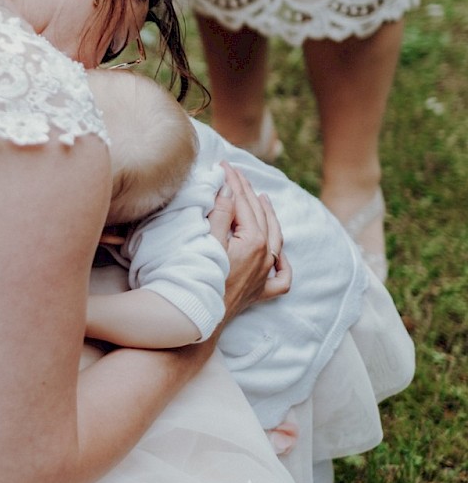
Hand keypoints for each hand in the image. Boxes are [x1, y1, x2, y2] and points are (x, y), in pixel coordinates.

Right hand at [208, 162, 290, 324]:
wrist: (198, 315)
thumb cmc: (199, 277)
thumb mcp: (207, 240)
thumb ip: (221, 214)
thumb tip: (229, 190)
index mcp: (254, 241)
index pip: (245, 203)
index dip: (234, 182)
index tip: (224, 166)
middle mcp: (266, 256)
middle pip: (260, 215)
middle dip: (248, 191)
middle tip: (236, 174)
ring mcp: (265, 275)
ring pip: (276, 239)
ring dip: (268, 215)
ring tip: (262, 197)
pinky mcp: (260, 291)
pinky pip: (280, 276)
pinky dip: (283, 262)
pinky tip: (279, 253)